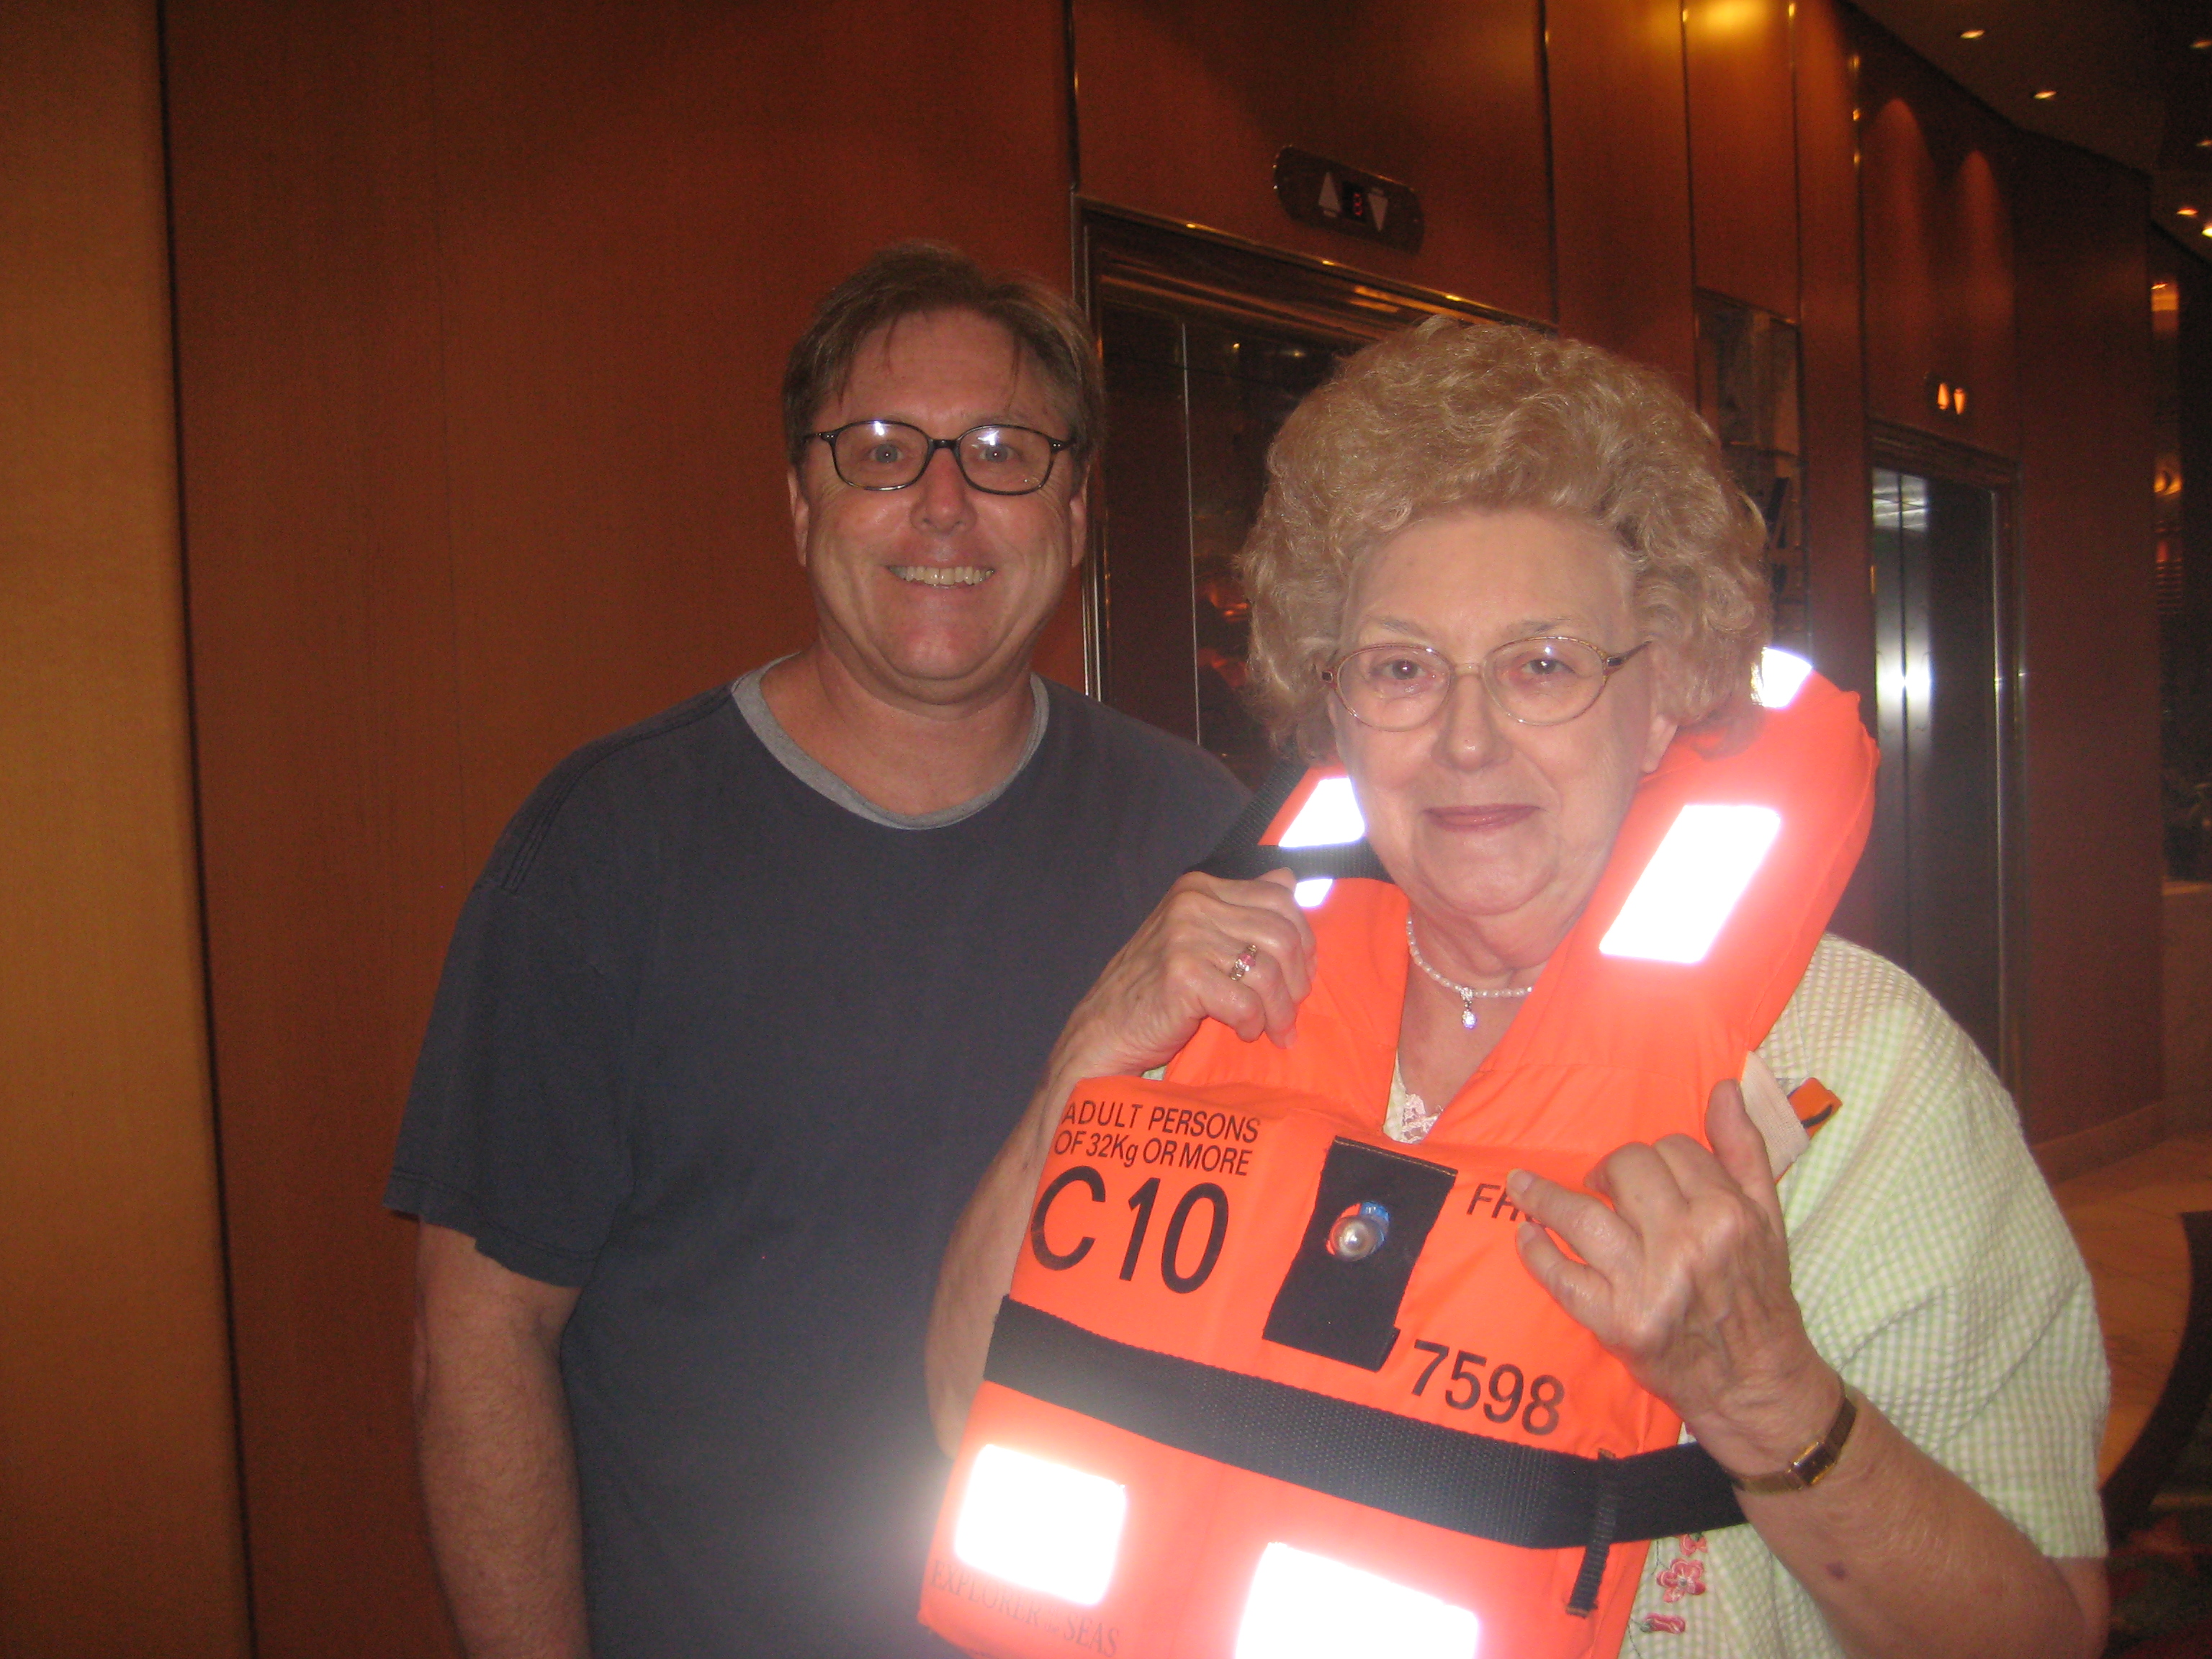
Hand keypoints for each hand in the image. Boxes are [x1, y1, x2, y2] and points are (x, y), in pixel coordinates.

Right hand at [1049, 869, 1317, 1082]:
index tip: (1301, 975)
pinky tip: (1244, 1033)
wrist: (1102, 1030)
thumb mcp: (1196, 935)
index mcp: (1198, 888)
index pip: (1280, 900)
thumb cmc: (1153, 988)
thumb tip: (1288, 880)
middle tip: (1290, 1012)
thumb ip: (1240, 907)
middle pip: (1281, 936)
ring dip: (1279, 1011)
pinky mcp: (1182, 976)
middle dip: (1296, 981)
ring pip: (1267, 972)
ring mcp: (1185, 938)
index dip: (1303, 940)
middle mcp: (1192, 904)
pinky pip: (1246, 1003)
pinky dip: (1253, 1024)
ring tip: (1272, 1029)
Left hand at [1508, 1078, 1836, 1472]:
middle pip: (1625, 1169)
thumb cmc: (1760, 1294)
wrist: (1756, 1382)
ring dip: (1544, 1196)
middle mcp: (1686, 1245)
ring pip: (1581, 1216)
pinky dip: (1536, 1253)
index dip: (1656, 1156)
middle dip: (1609, 1170)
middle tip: (1602, 1185)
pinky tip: (1526, 1235)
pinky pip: (1561, 1277)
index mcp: (1726, 1214)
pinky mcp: (1616, 1323)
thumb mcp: (1769, 1220)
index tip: (1647, 1174)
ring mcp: (1647, 1285)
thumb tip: (1724, 1089)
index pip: (1672, 1149)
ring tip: (1522, 1188)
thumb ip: (1744, 1152)